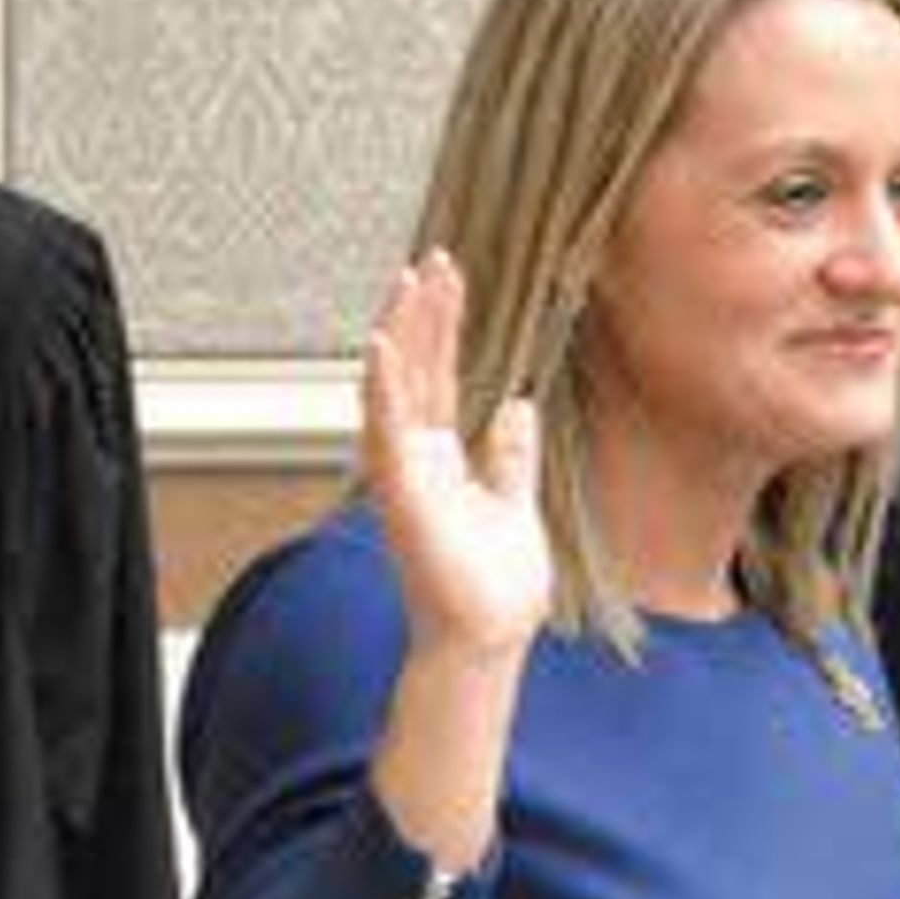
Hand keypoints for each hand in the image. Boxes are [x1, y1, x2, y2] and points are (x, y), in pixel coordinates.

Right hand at [361, 252, 551, 659]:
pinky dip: (385, 388)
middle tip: (434, 259)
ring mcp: (405, 474)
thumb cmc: (495, 587)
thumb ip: (509, 455)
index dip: (443, 325)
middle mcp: (416, 458)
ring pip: (397, 388)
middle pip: (417, 370)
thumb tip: (515, 406)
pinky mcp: (402, 494)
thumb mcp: (513, 502)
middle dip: (424, 313)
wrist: (489, 638)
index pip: (439, 375)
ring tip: (409, 281)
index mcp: (440, 457)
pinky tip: (384, 345)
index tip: (451, 277)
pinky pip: (387, 431)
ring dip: (401, 333)